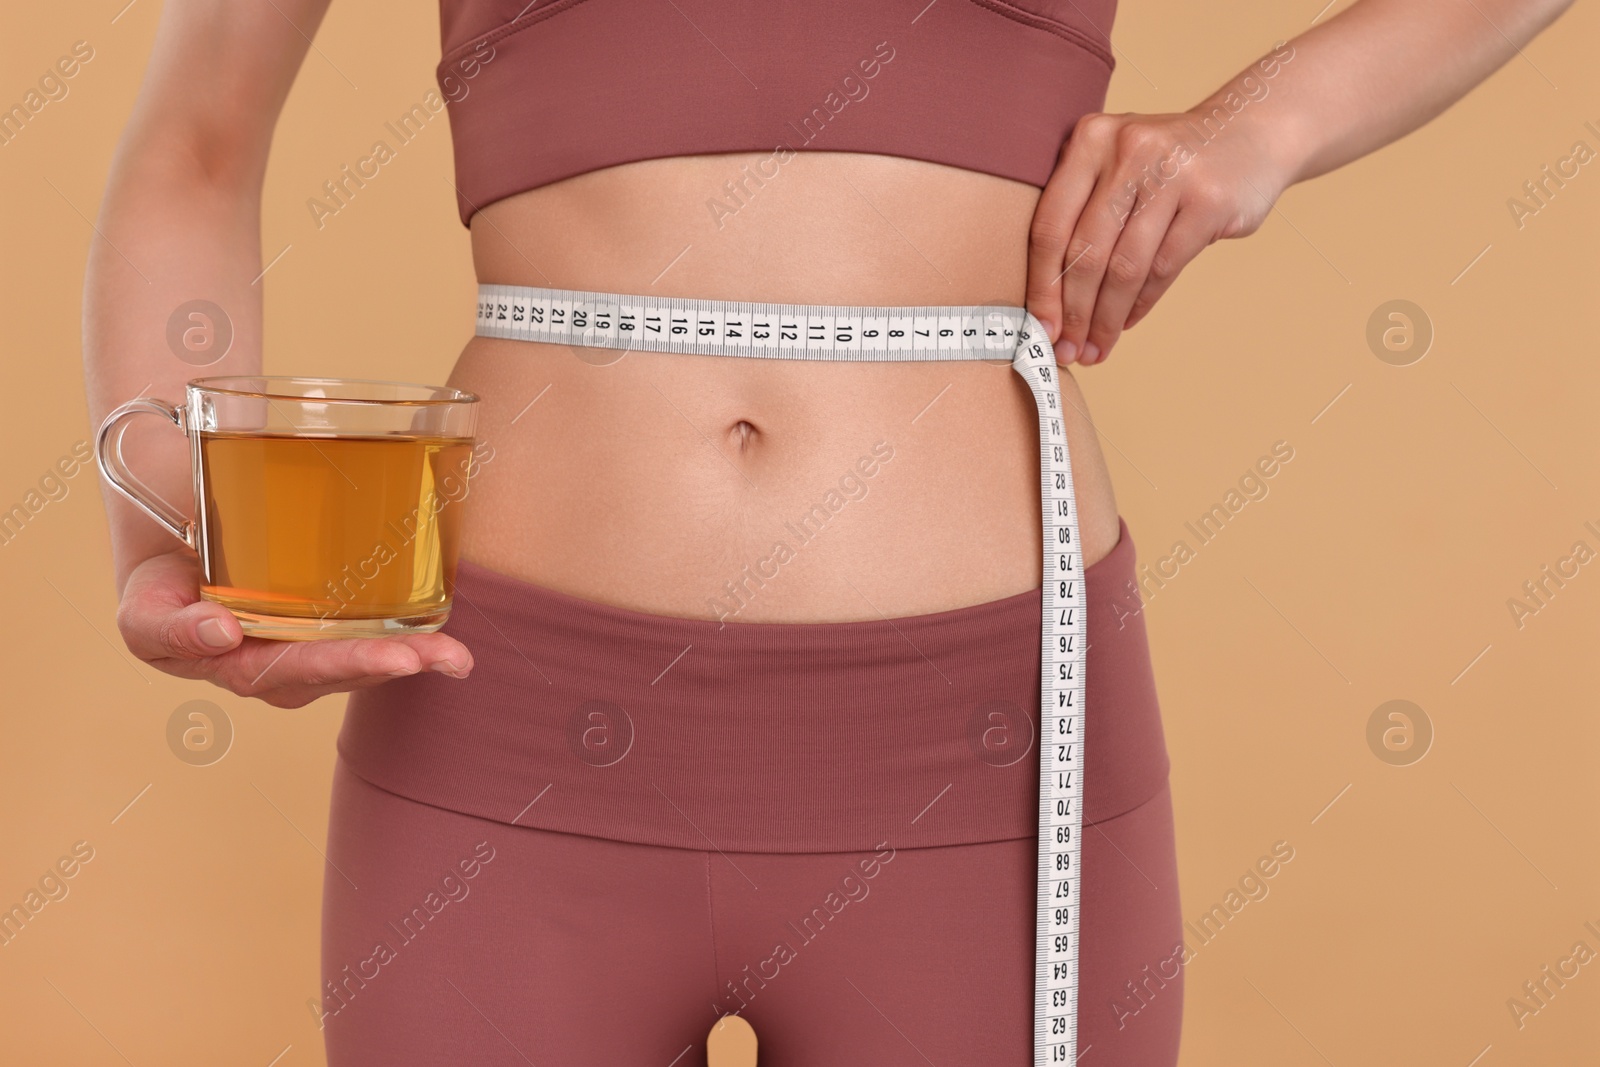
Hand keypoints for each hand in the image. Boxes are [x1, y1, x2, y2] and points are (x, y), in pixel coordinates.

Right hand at [117, 549, 474, 708]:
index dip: (341, 665)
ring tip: (457, 655)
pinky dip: (412, 635)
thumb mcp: (145, 609)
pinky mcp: (333, 626)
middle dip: (393, 665)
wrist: (171, 547)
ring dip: (416, 657)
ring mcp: (310, 649)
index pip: (293, 672)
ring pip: (365, 657)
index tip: (390, 658)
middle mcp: (281, 670)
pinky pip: (375, 633)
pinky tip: (447, 636)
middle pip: (341, 671)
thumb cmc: (161, 583)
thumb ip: (169, 628)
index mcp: (237, 671)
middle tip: (439, 657)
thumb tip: (222, 634)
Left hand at [1026, 108, 1292, 364]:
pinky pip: (1162, 268)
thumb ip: (1081, 209)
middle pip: (1085, 252)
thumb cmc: (1168, 163)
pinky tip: (1127, 323)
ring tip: (1096, 348)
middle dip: (1072, 312)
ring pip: (1124, 267)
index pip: (1050, 225)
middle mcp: (1127, 149)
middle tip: (1067, 350)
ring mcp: (1171, 173)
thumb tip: (1049, 298)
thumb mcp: (1117, 163)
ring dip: (1106, 318)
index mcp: (1090, 140)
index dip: (1041, 285)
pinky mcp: (1208, 200)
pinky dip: (1141, 304)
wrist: (1252, 132)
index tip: (1037, 328)